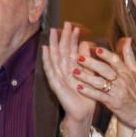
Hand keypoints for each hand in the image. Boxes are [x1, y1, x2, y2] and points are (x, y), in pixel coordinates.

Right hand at [42, 22, 96, 136]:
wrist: (83, 113)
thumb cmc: (86, 95)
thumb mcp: (89, 74)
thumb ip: (86, 59)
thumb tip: (86, 43)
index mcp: (72, 68)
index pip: (71, 50)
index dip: (72, 38)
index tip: (75, 26)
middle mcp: (64, 70)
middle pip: (62, 50)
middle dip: (63, 37)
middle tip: (65, 23)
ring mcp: (58, 76)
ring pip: (55, 57)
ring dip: (54, 44)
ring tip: (53, 32)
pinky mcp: (55, 84)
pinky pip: (49, 69)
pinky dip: (47, 59)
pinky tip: (45, 49)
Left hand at [73, 38, 135, 136]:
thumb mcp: (135, 73)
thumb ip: (128, 56)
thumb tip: (127, 39)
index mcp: (127, 72)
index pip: (115, 60)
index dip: (105, 54)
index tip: (94, 49)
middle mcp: (123, 81)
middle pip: (105, 69)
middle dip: (91, 63)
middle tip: (78, 57)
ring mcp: (118, 92)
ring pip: (100, 82)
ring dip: (86, 77)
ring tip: (74, 72)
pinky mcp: (113, 103)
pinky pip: (99, 96)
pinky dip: (89, 91)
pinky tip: (79, 88)